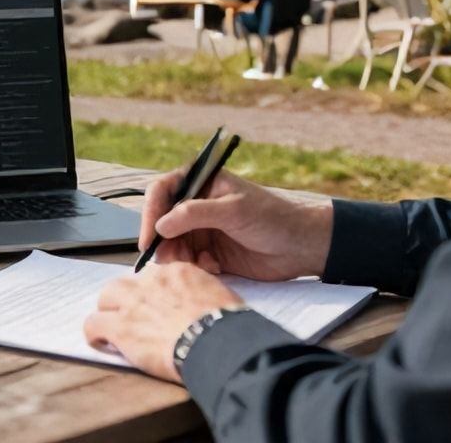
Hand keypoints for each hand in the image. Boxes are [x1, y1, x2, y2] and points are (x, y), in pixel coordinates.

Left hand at [84, 263, 244, 380]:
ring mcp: (132, 303)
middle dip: (126, 300)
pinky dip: (95, 333)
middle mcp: (151, 281)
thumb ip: (203, 292)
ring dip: (109, 313)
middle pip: (125, 283)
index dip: (152, 294)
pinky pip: (93, 324)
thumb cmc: (227, 325)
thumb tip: (202, 303)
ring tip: (115, 330)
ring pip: (106, 298)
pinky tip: (101, 342)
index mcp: (177, 272)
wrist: (218, 343)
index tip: (157, 308)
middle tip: (134, 319)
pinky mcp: (120, 327)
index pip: (154, 276)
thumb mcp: (220, 296)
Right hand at [140, 167, 333, 281]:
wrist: (300, 247)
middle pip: (161, 222)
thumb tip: (161, 225)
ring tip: (199, 264)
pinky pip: (188, 261)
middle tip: (169, 260)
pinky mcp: (209, 252)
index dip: (150, 214)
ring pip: (172, 244)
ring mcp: (202, 229)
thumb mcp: (233, 210)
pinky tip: (215, 267)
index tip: (149, 238)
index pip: (161, 192)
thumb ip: (194, 214)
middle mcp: (196, 204)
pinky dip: (195, 267)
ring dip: (179, 257)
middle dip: (163, 241)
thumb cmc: (272, 218)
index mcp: (200, 182)